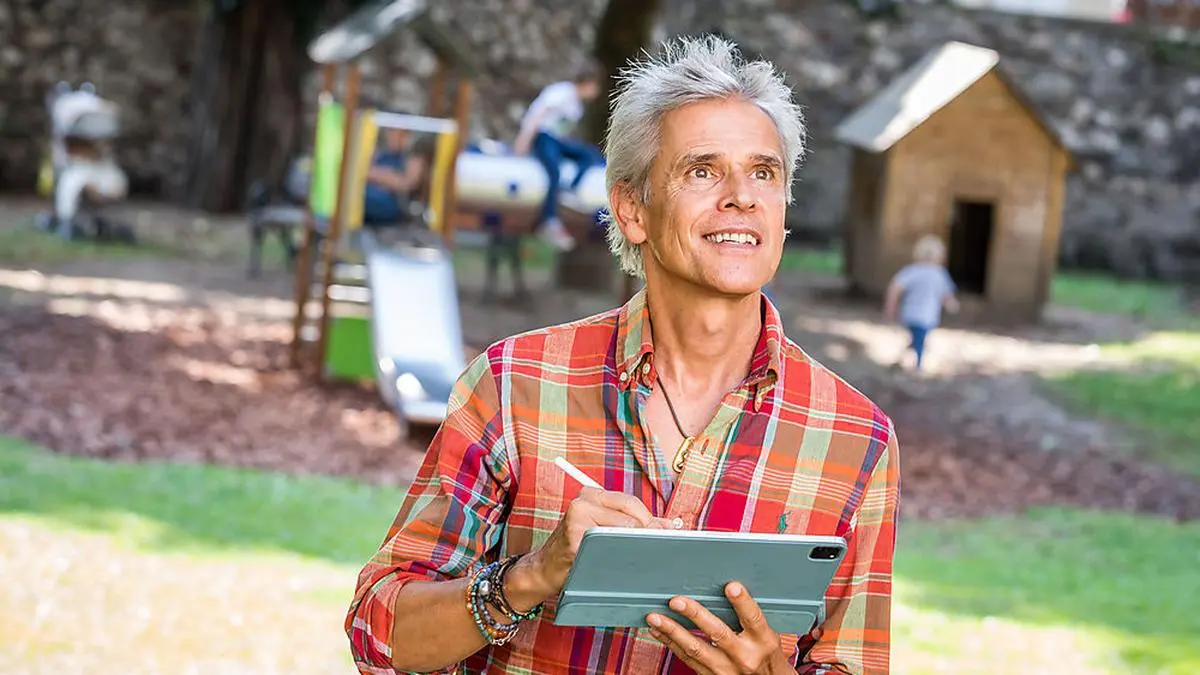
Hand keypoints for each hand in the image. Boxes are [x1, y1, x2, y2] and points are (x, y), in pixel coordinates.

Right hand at [523, 488, 669, 600]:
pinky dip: (621, 557)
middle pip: (628, 515)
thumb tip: (669, 524)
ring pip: (621, 531)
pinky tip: (624, 565)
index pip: (630, 502)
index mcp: (591, 495)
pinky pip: (607, 548)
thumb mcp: (603, 528)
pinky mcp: (574, 540)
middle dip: (647, 532)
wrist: (543, 569)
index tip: (667, 532)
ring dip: (637, 545)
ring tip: (644, 556)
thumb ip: (633, 523)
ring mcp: (577, 520)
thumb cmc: (576, 549)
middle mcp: (582, 502)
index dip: (650, 519)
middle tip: (659, 547)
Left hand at [646, 582, 819, 674]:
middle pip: (718, 633)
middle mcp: (745, 656)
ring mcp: (727, 670)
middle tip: (677, 601)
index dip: (742, 602)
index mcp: (763, 641)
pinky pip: (687, 659)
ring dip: (672, 631)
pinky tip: (658, 631)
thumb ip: (748, 617)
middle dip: (695, 615)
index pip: (753, 618)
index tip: (731, 586)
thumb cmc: (766, 656)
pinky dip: (670, 643)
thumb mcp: (767, 636)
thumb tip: (725, 587)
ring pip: (695, 648)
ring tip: (655, 617)